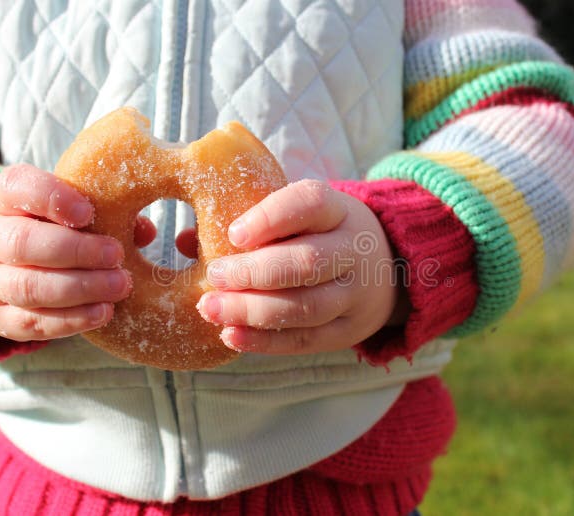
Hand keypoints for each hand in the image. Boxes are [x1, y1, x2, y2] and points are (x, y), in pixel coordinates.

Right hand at [0, 164, 155, 340]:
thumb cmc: (48, 229)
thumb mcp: (66, 211)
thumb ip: (104, 215)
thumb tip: (145, 231)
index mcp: (4, 199)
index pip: (18, 187)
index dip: (53, 198)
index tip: (88, 212)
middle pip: (22, 243)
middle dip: (76, 251)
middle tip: (116, 255)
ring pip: (28, 287)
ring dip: (80, 288)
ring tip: (119, 285)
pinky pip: (32, 323)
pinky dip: (72, 320)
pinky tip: (103, 312)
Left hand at [194, 179, 400, 354]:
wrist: (389, 271)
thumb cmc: (324, 236)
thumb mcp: (302, 218)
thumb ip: (251, 224)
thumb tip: (184, 240)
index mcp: (340, 212)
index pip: (310, 204)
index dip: (271, 217)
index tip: (233, 232)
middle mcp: (353, 252)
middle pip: (305, 263)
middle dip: (252, 272)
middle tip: (213, 276)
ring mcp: (354, 295)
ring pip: (305, 306)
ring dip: (252, 310)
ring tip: (210, 308)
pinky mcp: (348, 331)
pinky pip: (305, 339)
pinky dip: (265, 341)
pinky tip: (230, 335)